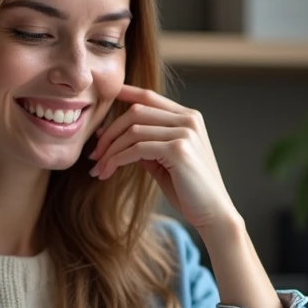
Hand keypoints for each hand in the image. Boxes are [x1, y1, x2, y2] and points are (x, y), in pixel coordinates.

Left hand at [89, 84, 237, 230]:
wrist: (213, 213)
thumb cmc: (189, 191)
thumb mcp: (164, 162)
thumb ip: (146, 145)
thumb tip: (118, 138)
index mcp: (188, 118)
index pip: (149, 97)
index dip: (124, 94)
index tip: (101, 103)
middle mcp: (188, 120)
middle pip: (136, 112)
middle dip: (109, 132)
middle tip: (94, 154)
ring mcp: (185, 133)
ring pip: (133, 130)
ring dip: (110, 150)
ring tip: (98, 168)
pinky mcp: (178, 149)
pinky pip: (137, 149)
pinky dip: (117, 160)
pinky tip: (108, 172)